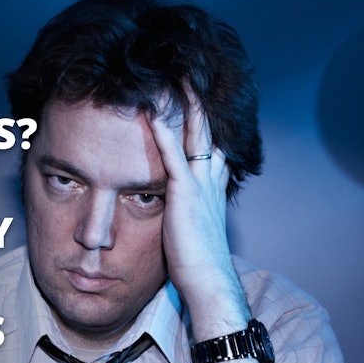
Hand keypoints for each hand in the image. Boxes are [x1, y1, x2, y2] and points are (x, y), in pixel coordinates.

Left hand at [146, 91, 247, 335]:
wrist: (209, 283)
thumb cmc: (197, 267)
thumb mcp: (192, 234)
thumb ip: (188, 218)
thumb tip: (178, 216)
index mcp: (212, 193)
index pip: (210, 153)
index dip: (205, 131)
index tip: (197, 111)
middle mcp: (210, 184)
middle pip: (207, 135)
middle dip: (200, 107)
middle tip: (190, 79)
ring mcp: (200, 188)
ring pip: (195, 137)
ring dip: (187, 108)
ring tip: (178, 79)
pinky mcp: (185, 196)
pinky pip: (173, 158)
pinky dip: (163, 135)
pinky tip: (152, 115)